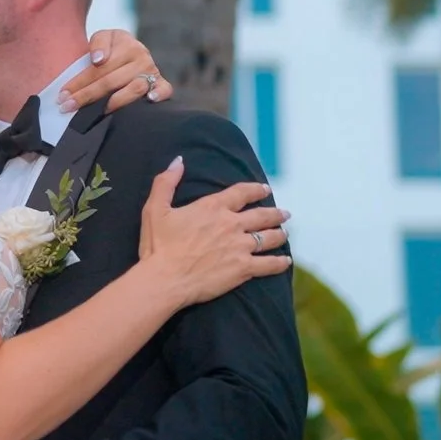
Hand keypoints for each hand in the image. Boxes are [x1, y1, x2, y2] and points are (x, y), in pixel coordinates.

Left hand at [66, 31, 172, 113]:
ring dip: (113, 103)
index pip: (98, 68)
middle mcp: (141, 57)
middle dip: (87, 96)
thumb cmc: (113, 48)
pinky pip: (165, 90)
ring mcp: (152, 72)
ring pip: (133, 89)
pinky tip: (149, 100)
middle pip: (110, 81)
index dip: (79, 82)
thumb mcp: (103, 37)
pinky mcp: (162, 84)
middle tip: (67, 107)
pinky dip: (159, 94)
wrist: (132, 50)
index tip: (63, 95)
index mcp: (126, 44)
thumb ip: (98, 43)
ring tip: (97, 112)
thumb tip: (98, 59)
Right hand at [139, 158, 290, 304]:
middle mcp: (231, 224)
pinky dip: (279, 263)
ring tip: (285, 233)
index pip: (241, 193)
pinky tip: (285, 262)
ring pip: (269, 238)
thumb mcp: (155, 208)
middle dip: (275, 213)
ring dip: (279, 234)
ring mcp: (240, 246)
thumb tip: (178, 161)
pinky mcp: (243, 269)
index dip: (256, 189)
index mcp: (212, 207)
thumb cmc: (158, 245)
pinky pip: (268, 264)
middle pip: (261, 215)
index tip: (265, 189)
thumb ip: (166, 182)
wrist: (165, 278)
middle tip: (284, 213)